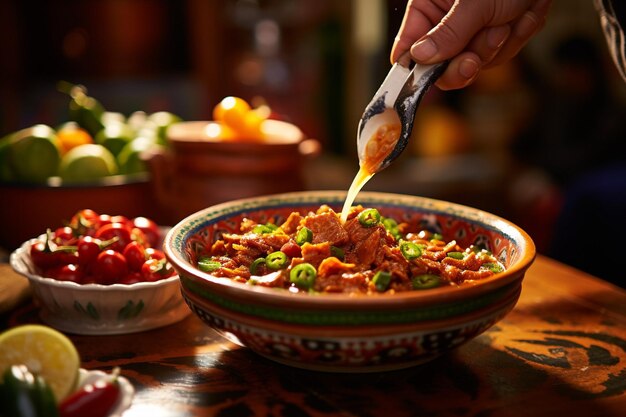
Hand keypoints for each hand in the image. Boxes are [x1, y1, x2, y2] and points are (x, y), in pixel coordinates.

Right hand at [391, 0, 552, 89]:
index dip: (415, 70)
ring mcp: (470, 32)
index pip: (406, 50)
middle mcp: (444, 22)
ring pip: (475, 64)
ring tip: (512, 17)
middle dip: (466, 60)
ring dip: (498, 46)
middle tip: (474, 58)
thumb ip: (449, 32)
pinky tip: (525, 15)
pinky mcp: (495, 37)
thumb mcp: (475, 2)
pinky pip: (499, 56)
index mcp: (427, 7)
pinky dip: (517, 38)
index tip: (430, 78)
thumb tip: (419, 58)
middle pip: (440, 67)